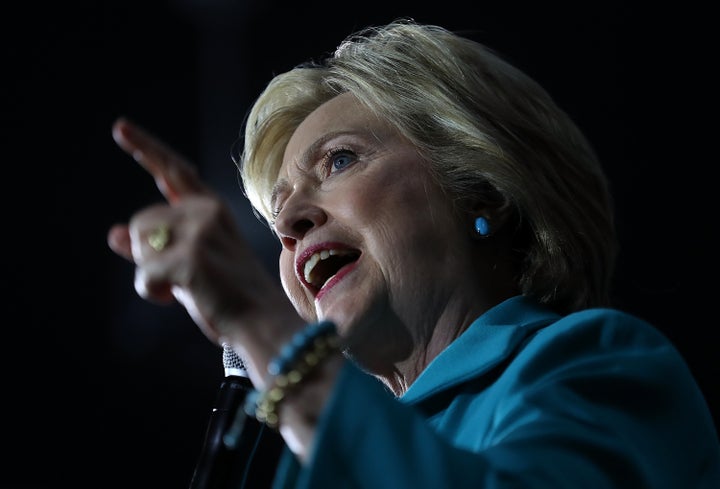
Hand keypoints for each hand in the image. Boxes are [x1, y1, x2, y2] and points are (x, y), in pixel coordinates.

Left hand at [107, 118, 295, 359]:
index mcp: (211, 209)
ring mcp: (200, 231)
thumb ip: (156, 245)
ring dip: (151, 273)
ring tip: (185, 286)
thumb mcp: (189, 262)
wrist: (261, 322)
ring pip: (139, 244)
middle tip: (181, 276)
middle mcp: (207, 211)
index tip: (119, 127)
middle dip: (147, 253)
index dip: (145, 149)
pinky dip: (152, 292)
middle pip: (142, 221)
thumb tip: (114, 234)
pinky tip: (176, 297)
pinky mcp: (191, 256)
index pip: (173, 172)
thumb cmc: (228, 295)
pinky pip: (144, 274)